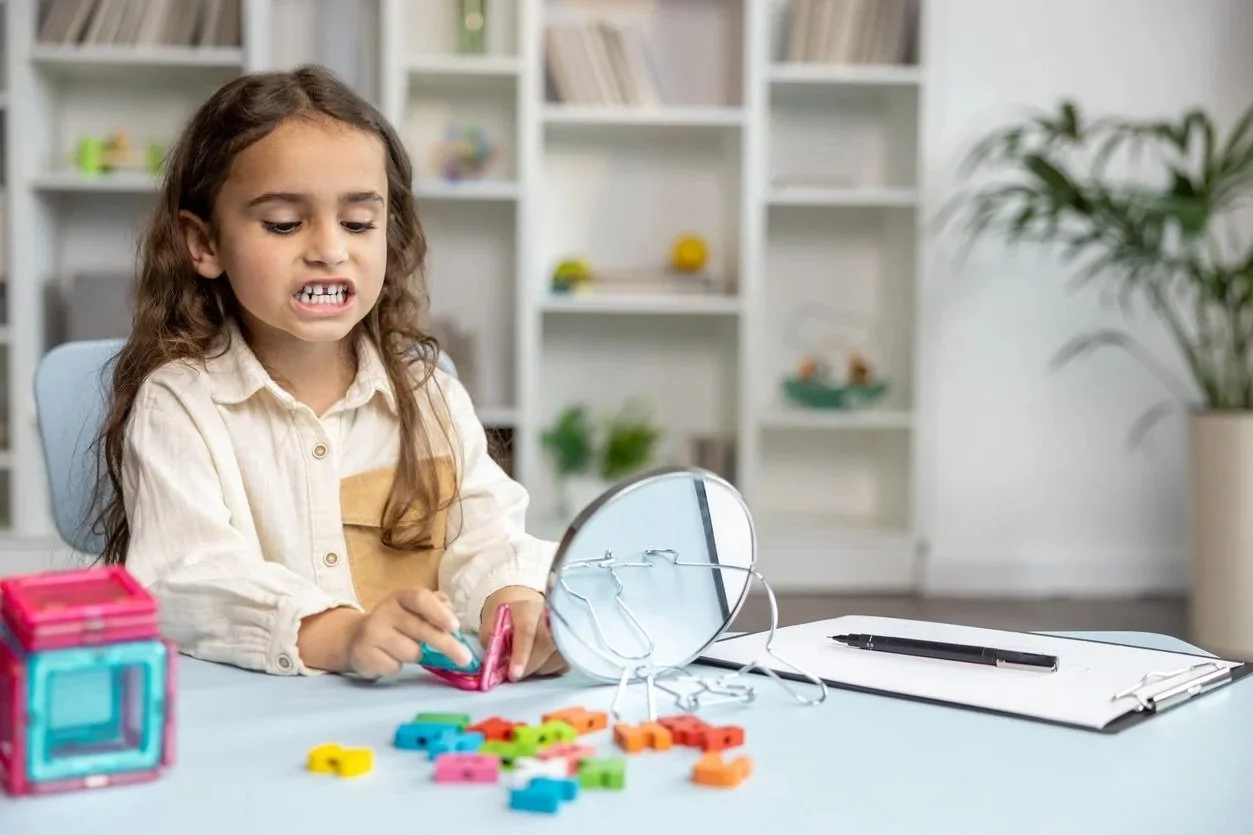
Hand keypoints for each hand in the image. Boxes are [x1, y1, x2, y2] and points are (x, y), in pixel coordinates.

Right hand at [347, 588, 471, 679]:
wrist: (357, 639)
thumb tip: (454, 618)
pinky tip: (390, 658)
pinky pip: (395, 666)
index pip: (421, 598)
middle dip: (447, 645)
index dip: (439, 612)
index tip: (455, 627)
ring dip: (418, 656)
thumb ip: (437, 609)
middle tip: (465, 659)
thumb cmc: (397, 624)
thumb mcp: (415, 611)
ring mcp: (372, 632)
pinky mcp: (364, 654)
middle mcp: (385, 611)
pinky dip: (399, 666)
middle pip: (421, 628)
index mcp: (401, 597)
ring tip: (407, 650)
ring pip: (411, 652)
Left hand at [480, 586, 566, 680]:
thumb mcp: (490, 623)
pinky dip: (548, 669)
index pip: (527, 631)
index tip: (514, 674)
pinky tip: (537, 663)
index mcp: (528, 607)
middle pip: (546, 645)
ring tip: (524, 664)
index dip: (521, 655)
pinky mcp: (570, 643)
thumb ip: (492, 640)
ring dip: (538, 669)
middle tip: (514, 675)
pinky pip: (562, 664)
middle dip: (529, 666)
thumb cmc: (505, 617)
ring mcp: (563, 628)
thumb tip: (497, 663)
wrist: (522, 606)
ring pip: (557, 657)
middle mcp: (550, 615)